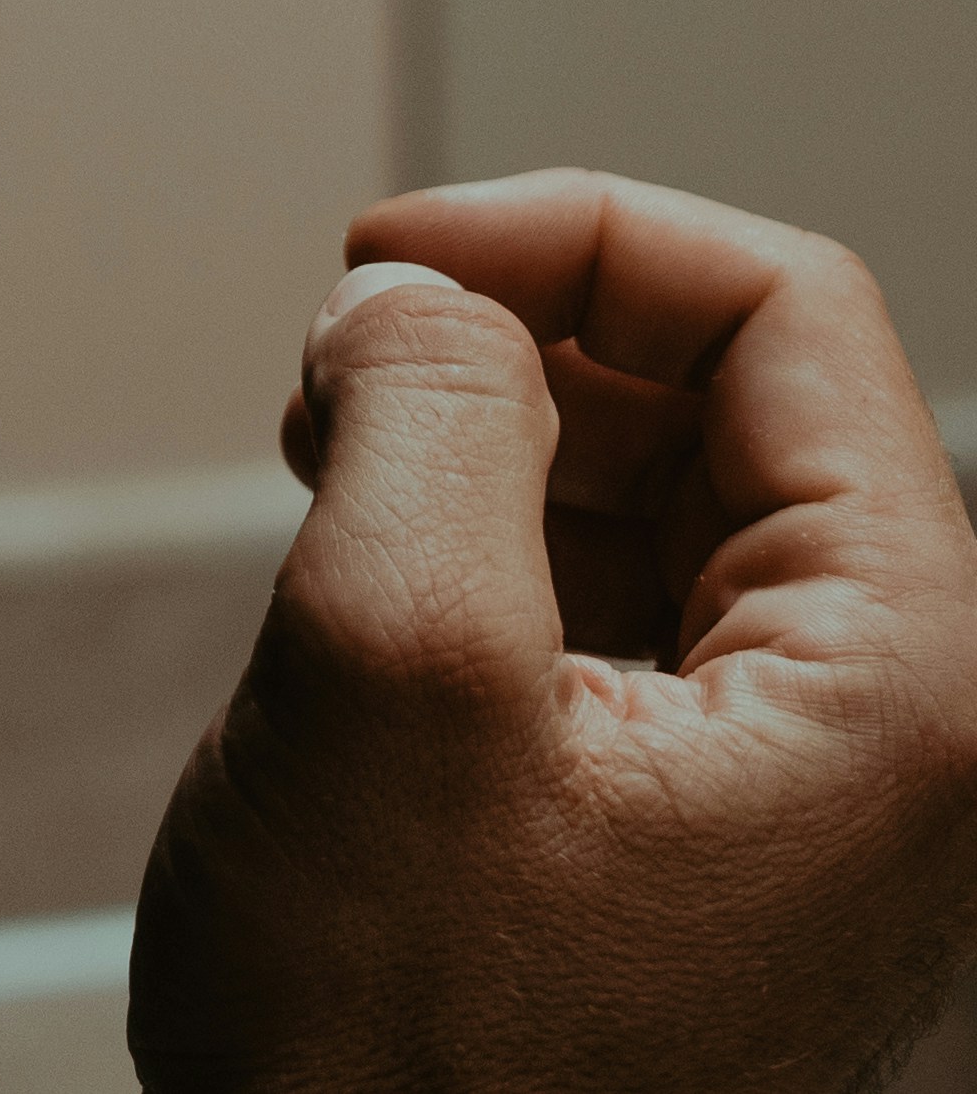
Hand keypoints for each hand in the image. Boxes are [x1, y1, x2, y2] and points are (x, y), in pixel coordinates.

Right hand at [132, 172, 976, 1091]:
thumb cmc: (406, 1071)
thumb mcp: (393, 667)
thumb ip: (429, 410)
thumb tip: (424, 295)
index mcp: (909, 693)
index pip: (789, 311)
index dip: (568, 235)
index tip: (381, 270)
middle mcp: (906, 739)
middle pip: (738, 389)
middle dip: (517, 342)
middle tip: (337, 388)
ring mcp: (816, 801)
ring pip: (670, 483)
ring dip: (489, 438)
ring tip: (336, 490)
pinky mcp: (715, 842)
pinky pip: (631, 602)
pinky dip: (491, 544)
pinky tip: (376, 589)